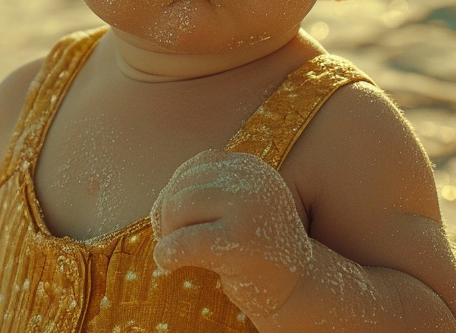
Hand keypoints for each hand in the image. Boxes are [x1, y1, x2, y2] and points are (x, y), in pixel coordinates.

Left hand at [151, 149, 312, 317]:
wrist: (296, 289)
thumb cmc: (255, 247)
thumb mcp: (239, 204)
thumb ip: (207, 189)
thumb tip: (159, 200)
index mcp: (253, 167)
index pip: (198, 165)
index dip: (180, 191)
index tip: (182, 220)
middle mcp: (254, 181)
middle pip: (184, 187)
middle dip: (169, 216)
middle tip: (177, 242)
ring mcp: (248, 209)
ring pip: (179, 208)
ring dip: (168, 234)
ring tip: (179, 253)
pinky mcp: (238, 242)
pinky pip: (183, 242)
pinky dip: (166, 253)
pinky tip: (168, 264)